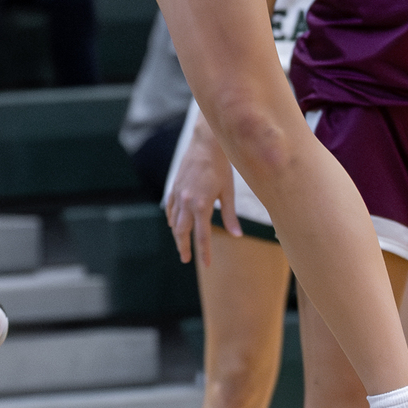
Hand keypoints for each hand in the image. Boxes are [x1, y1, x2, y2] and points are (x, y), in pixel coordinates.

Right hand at [165, 114, 239, 268]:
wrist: (206, 142)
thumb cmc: (221, 166)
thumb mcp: (228, 192)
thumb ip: (230, 215)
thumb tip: (237, 235)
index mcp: (202, 205)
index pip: (202, 236)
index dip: (204, 252)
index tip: (206, 264)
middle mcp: (187, 202)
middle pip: (182, 232)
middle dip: (183, 247)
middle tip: (185, 259)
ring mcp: (178, 194)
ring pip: (173, 221)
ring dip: (177, 235)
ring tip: (181, 244)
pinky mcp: (175, 186)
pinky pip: (169, 207)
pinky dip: (171, 218)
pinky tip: (173, 223)